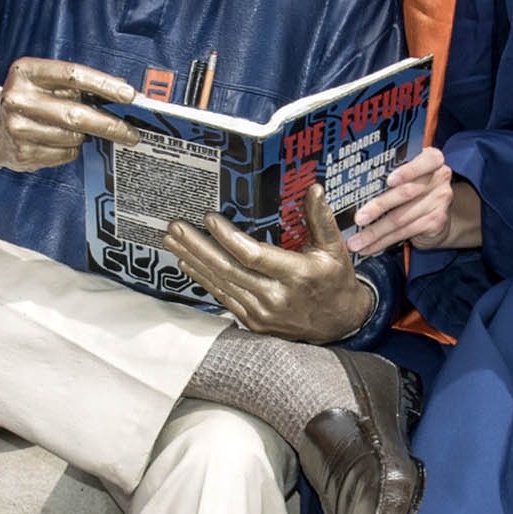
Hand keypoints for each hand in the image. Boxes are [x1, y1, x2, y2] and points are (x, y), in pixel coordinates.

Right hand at [0, 57, 137, 172]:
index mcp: (26, 72)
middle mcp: (18, 98)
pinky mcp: (22, 153)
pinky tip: (62, 142)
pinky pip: (65, 154)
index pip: (73, 74)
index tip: (129, 95)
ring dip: (85, 136)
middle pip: (75, 113)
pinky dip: (72, 149)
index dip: (104, 84)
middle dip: (109, 124)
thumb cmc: (30, 100)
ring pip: (72, 137)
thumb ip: (78, 85)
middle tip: (130, 132)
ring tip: (81, 132)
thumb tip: (124, 95)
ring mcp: (17, 127)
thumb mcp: (45, 82)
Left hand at [164, 185, 372, 341]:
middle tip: (176, 227)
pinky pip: (223, 298)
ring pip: (221, 283)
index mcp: (297, 275)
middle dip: (198, 246)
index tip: (209, 219)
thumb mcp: (334, 248)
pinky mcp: (254, 322)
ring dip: (194, 260)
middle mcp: (276, 297)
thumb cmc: (335, 281)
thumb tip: (314, 189)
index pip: (254, 255)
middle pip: (228, 269)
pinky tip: (188, 263)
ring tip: (173, 241)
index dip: (228, 237)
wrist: (339, 324)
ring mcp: (262, 313)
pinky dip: (203, 279)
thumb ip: (321, 218)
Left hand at [349, 147, 475, 256]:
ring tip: (356, 242)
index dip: (409, 171)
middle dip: (378, 207)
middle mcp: (439, 178)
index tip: (389, 181)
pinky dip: (383, 241)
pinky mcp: (436, 222)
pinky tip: (369, 247)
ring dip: (375, 232)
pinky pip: (404, 232)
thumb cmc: (415, 193)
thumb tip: (354, 188)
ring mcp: (439, 201)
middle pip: (406, 193)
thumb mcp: (409, 178)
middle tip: (358, 219)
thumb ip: (392, 177)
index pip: (428, 160)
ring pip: (401, 218)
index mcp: (431, 160)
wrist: (438, 219)